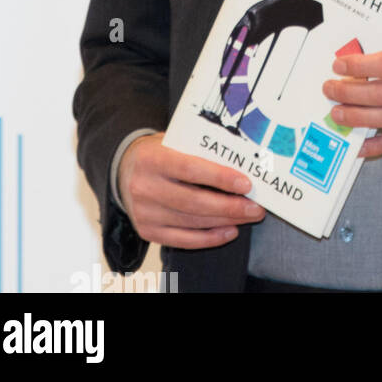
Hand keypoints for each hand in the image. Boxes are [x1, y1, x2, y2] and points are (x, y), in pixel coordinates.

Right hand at [118, 133, 265, 248]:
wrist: (126, 169)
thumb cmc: (161, 152)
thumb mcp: (175, 141)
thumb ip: (201, 150)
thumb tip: (242, 161)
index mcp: (152, 159)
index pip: (190, 169)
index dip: (220, 178)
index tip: (246, 184)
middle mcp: (144, 187)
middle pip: (193, 201)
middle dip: (230, 207)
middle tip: (256, 207)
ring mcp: (144, 212)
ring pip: (191, 222)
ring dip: (224, 221)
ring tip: (248, 216)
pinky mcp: (147, 231)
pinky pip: (182, 240)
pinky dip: (209, 238)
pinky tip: (229, 231)